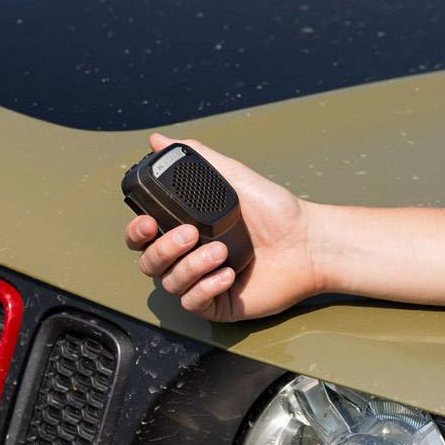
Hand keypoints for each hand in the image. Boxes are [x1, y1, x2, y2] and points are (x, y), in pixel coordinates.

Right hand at [124, 132, 320, 320]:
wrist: (307, 242)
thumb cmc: (276, 210)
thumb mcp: (233, 176)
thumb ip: (195, 157)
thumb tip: (158, 140)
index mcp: (187, 226)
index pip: (144, 235)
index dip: (137, 231)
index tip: (149, 221)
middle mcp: (190, 255)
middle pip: (149, 261)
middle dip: (164, 248)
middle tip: (190, 234)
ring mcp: (202, 280)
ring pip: (169, 283)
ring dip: (191, 266)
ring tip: (221, 252)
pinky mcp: (218, 304)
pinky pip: (193, 303)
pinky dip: (205, 288)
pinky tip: (227, 275)